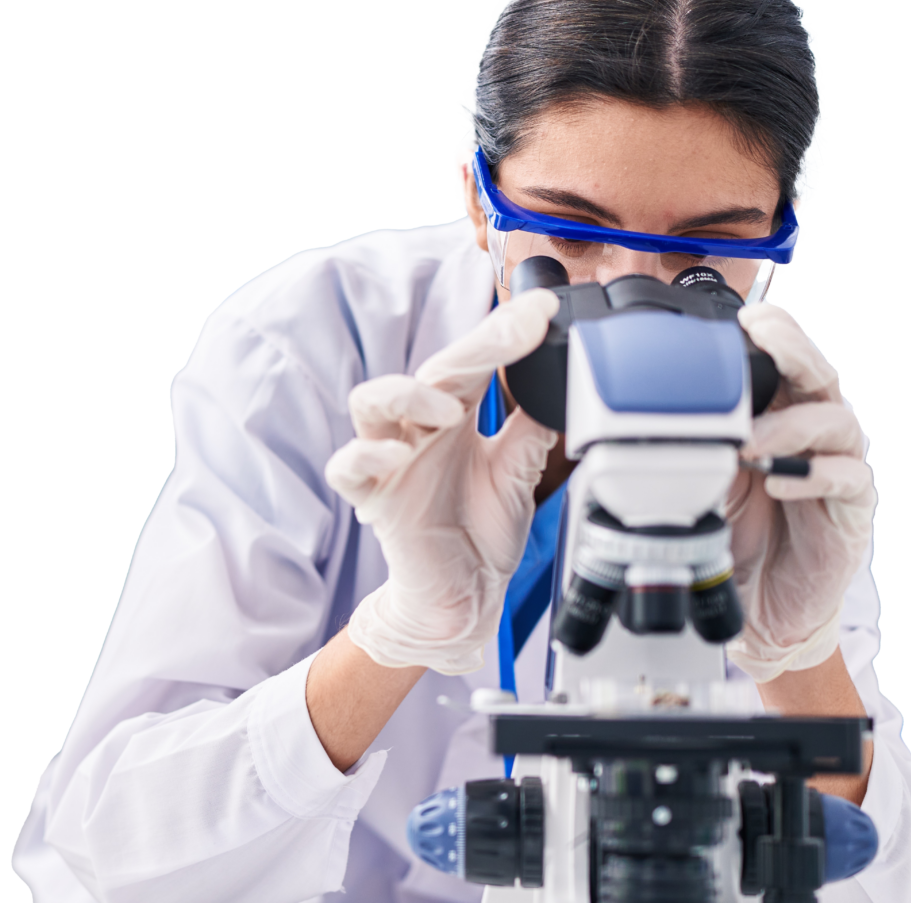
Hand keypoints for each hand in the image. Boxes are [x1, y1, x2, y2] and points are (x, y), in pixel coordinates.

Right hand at [324, 290, 559, 674]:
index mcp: (452, 417)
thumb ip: (531, 430)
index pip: (473, 364)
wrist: (463, 599)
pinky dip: (366, 456)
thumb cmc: (481, 533)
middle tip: (514, 332)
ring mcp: (390, 462)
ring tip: (449, 409)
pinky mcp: (371, 500)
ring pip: (370, 403)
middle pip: (431, 371)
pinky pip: (348, 467)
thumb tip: (562, 383)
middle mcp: (418, 430)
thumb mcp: (517, 473)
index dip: (503, 334)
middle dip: (473, 347)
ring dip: (409, 394)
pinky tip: (395, 456)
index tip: (541, 312)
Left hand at [725, 302, 876, 682]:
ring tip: (749, 444)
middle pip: (817, 374)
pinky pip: (847, 479)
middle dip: (791, 349)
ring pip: (835, 421)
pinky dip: (813, 475)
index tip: (743, 316)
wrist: (761, 602)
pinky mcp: (851, 507)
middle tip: (762, 336)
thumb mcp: (701, 475)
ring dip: (789, 426)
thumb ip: (690, 440)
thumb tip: (638, 410)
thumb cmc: (734, 529)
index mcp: (777, 412)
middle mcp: (811, 431)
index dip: (771, 333)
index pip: (782, 361)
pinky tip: (780, 483)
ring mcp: (836, 466)